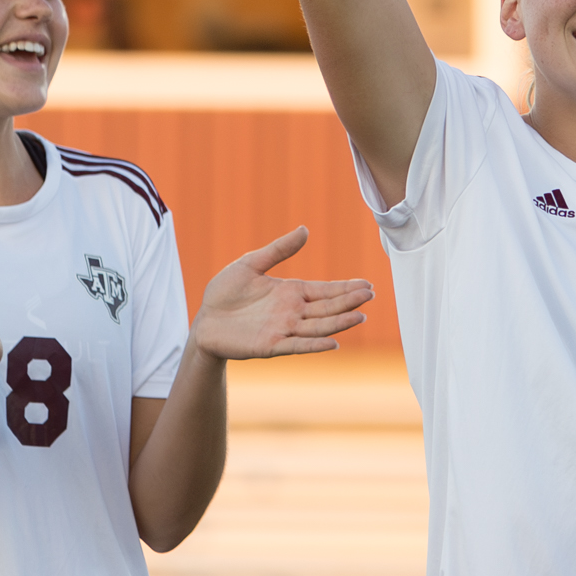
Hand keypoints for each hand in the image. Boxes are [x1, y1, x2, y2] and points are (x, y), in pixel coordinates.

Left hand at [191, 226, 373, 358]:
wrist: (204, 321)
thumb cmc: (225, 292)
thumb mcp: (251, 263)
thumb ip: (279, 250)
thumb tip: (305, 230)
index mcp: (291, 292)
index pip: (325, 290)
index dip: (346, 288)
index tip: (368, 284)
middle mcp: (293, 312)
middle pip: (327, 307)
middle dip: (349, 302)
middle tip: (370, 295)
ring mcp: (284, 330)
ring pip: (318, 327)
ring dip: (339, 323)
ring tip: (360, 316)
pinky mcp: (271, 346)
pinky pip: (297, 345)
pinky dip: (315, 345)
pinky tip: (333, 343)